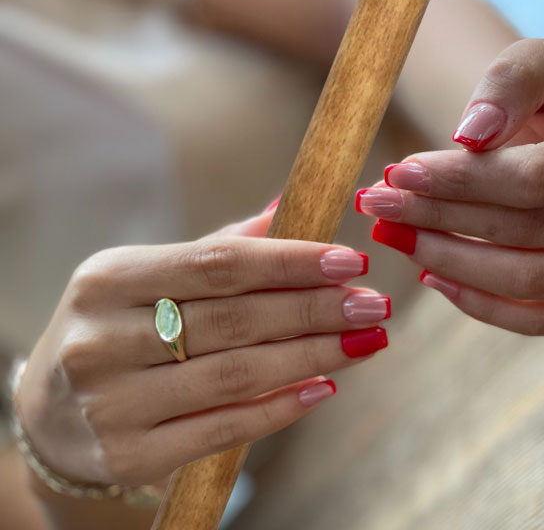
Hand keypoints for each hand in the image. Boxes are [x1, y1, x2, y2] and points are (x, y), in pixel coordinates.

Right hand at [15, 203, 389, 487]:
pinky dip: (279, 408)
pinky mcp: (130, 455)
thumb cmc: (117, 328)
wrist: (48, 414)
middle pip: (235, 319)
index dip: (292, 261)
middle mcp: (105, 339)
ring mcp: (113, 403)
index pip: (220, 264)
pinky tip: (322, 388)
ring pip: (237, 374)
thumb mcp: (145, 278)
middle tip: (374, 303)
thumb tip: (287, 209)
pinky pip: (222, 429)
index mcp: (111, 279)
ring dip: (313, 357)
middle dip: (315, 309)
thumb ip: (215, 250)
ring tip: (364, 342)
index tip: (351, 261)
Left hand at [357, 39, 543, 335]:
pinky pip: (540, 322)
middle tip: (377, 205)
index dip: (460, 180)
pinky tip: (433, 274)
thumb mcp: (534, 69)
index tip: (397, 172)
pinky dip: (479, 304)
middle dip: (440, 216)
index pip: (535, 177)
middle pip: (526, 229)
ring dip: (448, 260)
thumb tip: (471, 134)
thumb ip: (509, 82)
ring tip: (397, 234)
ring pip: (528, 281)